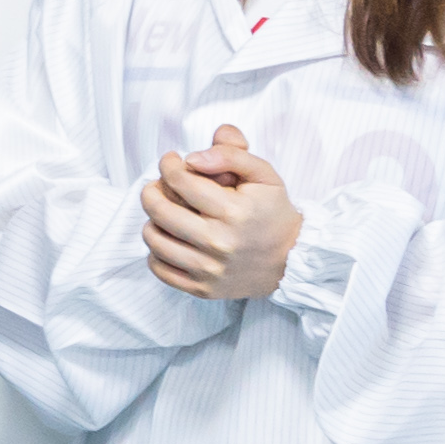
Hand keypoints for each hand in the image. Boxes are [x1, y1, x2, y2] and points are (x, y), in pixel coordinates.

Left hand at [141, 124, 305, 303]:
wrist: (292, 260)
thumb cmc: (273, 212)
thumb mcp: (264, 175)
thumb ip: (231, 154)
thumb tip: (192, 158)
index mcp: (234, 212)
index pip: (180, 181)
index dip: (169, 165)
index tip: (171, 161)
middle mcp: (219, 242)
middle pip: (159, 210)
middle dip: (151, 191)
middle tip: (158, 185)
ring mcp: (210, 269)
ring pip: (154, 239)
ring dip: (152, 220)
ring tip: (164, 213)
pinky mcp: (203, 289)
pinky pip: (160, 269)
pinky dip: (156, 252)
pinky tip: (170, 239)